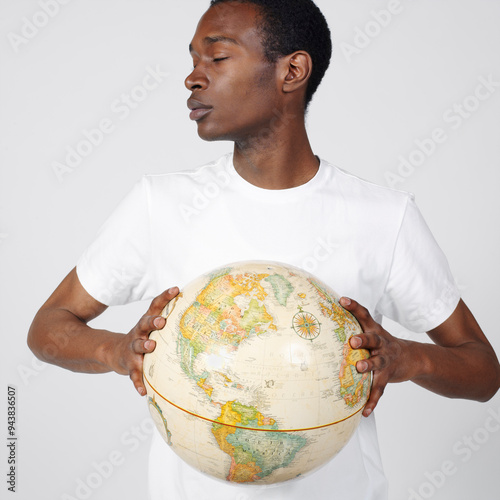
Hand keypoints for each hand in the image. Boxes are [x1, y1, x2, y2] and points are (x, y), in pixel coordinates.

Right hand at [110, 287, 178, 395]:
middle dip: (152, 321)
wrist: (115, 353)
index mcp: (147, 322)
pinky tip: (143, 391)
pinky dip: (138, 382)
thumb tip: (196, 307)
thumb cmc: (143, 337)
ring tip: (150, 347)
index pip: (155, 305)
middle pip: (144, 324)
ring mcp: (133, 349)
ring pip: (137, 346)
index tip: (176, 289)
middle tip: (161, 321)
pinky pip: (134, 375)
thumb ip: (168, 317)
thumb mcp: (152, 327)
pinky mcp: (129, 365)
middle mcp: (139, 333)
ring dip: (143, 346)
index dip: (165, 296)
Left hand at [339, 297, 409, 416]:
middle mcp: (381, 343)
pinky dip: (372, 400)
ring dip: (369, 365)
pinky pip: (379, 389)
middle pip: (373, 339)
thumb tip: (331, 312)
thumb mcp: (373, 331)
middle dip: (363, 340)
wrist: (413, 358)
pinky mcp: (388, 375)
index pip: (364, 315)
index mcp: (374, 330)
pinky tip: (364, 411)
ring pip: (378, 362)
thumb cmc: (383, 343)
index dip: (354, 306)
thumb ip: (355, 325)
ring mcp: (386, 359)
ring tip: (359, 369)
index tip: (342, 300)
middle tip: (353, 341)